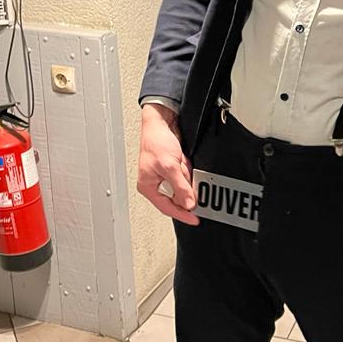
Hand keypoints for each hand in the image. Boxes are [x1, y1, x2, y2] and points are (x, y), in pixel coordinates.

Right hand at [137, 104, 198, 224]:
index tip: (195, 219)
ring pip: (183, 184)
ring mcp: (164, 175)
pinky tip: (183, 159)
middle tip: (186, 174)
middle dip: (183, 183)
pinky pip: (185, 173)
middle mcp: (155, 183)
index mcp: (148, 187)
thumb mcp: (170, 167)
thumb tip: (188, 204)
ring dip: (185, 173)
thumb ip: (180, 187)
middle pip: (176, 195)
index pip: (167, 207)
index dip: (182, 214)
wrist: (161, 122)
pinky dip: (186, 167)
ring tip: (180, 161)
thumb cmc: (156, 141)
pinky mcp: (173, 167)